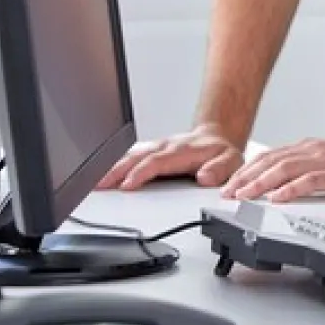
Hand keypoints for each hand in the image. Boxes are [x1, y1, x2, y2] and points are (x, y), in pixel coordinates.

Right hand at [97, 123, 244, 190]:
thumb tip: (204, 177)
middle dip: (116, 170)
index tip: (126, 185)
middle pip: (136, 157)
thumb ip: (219, 169)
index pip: (156, 162)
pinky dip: (114, 165)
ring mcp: (155, 149)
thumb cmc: (220, 153)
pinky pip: (130, 157)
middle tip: (98, 185)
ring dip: (111, 168)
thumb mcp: (230, 161)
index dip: (140, 173)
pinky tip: (102, 177)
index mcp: (181, 151)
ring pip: (129, 156)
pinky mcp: (150, 152)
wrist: (217, 139)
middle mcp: (165, 148)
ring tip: (94, 183)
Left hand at [219, 136, 324, 203]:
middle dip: (245, 178)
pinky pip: (312, 181)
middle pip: (271, 162)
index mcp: (309, 149)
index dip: (246, 171)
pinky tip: (278, 198)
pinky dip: (292, 189)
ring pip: (286, 169)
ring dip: (261, 183)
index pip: (269, 158)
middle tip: (226, 194)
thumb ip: (305, 173)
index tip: (228, 186)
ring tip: (244, 196)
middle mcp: (314, 150)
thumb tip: (278, 188)